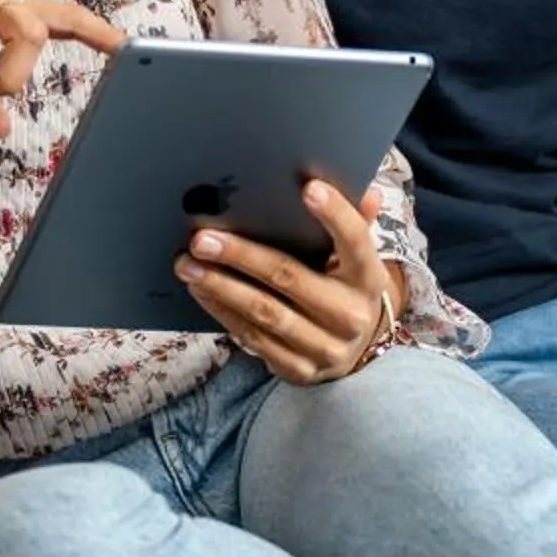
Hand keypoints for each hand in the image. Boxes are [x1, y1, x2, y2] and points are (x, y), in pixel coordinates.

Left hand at [175, 179, 395, 383]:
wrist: (354, 352)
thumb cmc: (345, 290)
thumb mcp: (356, 260)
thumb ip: (356, 224)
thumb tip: (366, 191)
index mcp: (368, 277)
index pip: (356, 240)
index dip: (335, 214)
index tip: (308, 187)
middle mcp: (351, 314)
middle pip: (290, 277)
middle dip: (242, 255)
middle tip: (202, 238)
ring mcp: (325, 346)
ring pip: (265, 312)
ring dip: (221, 286)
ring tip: (188, 264)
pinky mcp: (299, 368)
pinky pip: (253, 338)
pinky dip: (222, 312)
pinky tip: (201, 290)